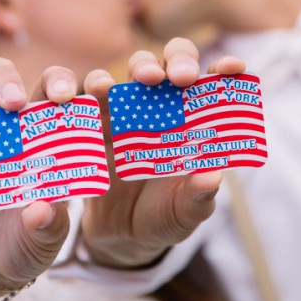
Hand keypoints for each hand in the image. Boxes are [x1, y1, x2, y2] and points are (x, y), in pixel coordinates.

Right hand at [0, 60, 79, 300]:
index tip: (71, 93)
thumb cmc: (24, 243)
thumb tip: (41, 210)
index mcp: (41, 136)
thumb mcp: (44, 239)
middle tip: (17, 102)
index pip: (51, 96)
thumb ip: (49, 225)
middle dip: (9, 81)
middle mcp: (4, 127)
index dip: (62, 84)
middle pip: (4, 81)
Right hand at [81, 37, 245, 268]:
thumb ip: (197, 197)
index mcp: (192, 121)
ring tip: (124, 86)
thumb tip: (212, 175)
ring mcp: (125, 109)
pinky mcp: (91, 121)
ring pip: (132, 70)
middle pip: (170, 62)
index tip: (232, 68)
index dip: (223, 69)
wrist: (120, 239)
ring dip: (132, 70)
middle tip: (180, 78)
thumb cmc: (164, 218)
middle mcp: (160, 105)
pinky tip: (69, 99)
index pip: (211, 84)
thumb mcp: (184, 214)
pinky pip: (81, 95)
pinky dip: (71, 88)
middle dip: (177, 61)